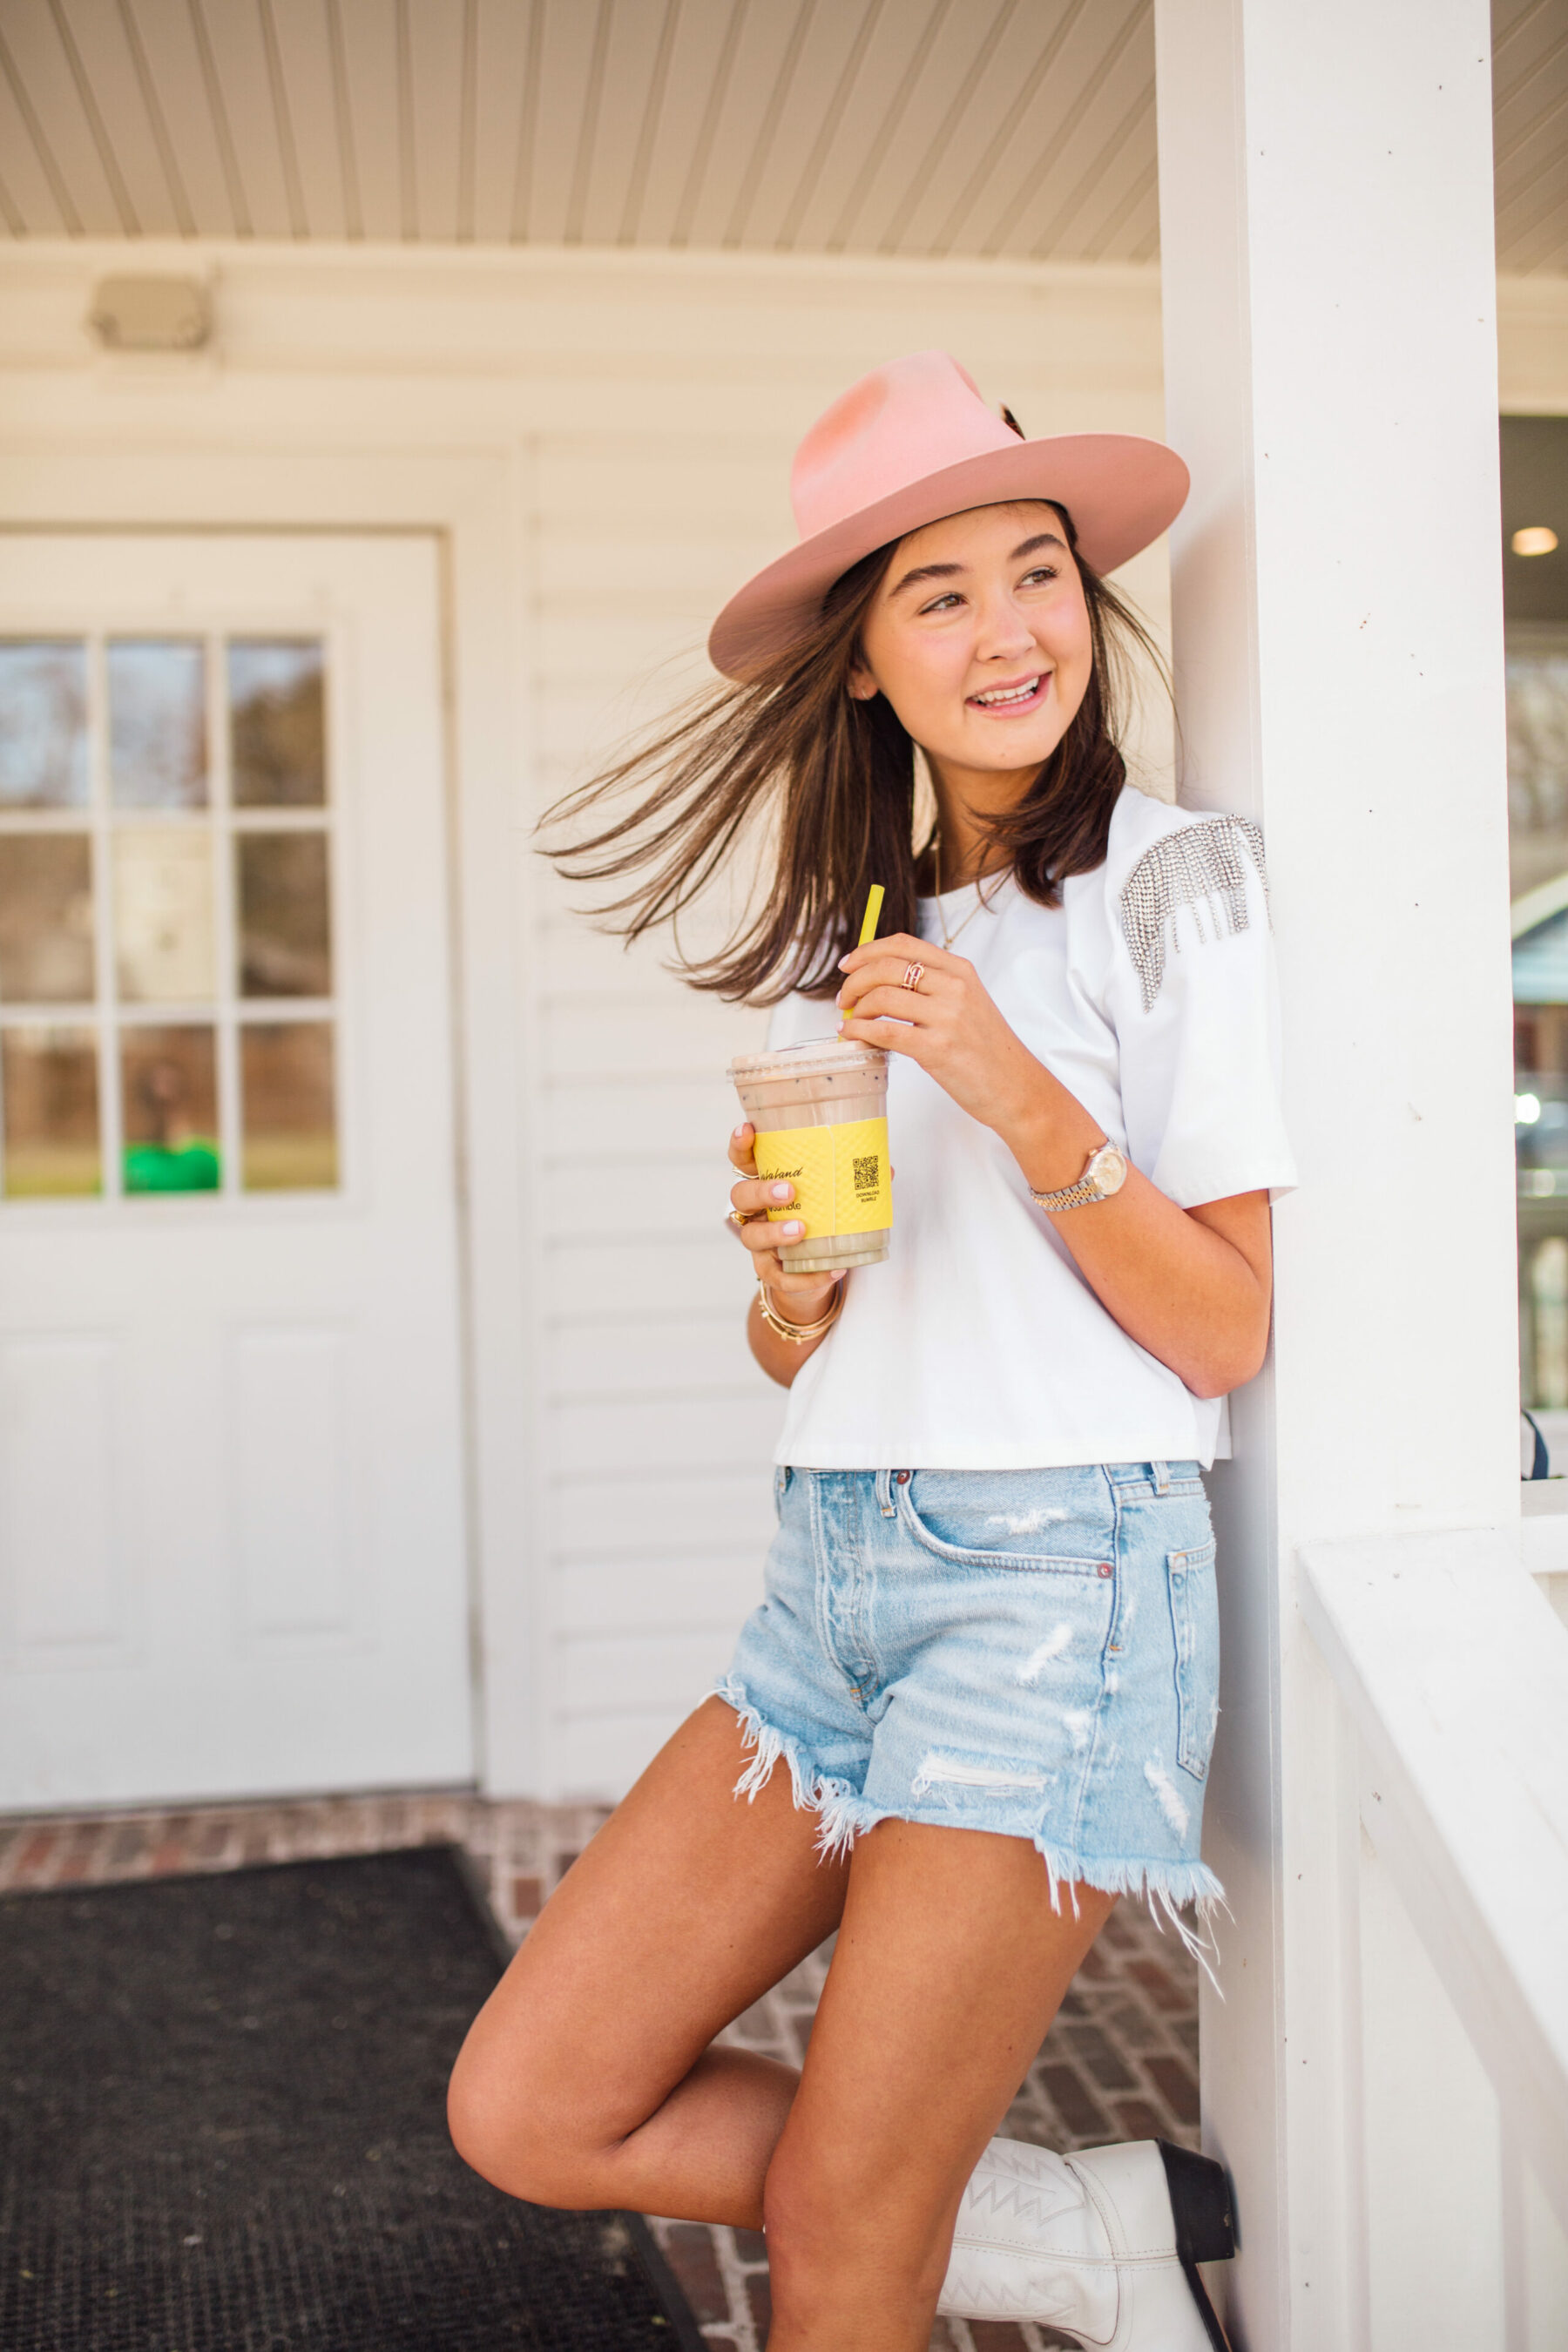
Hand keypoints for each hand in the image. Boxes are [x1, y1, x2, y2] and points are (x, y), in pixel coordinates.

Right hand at [726, 1122, 842, 1320]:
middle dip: (761, 1191)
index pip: (743, 1160)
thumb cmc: (822, 1221)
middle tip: (789, 1191)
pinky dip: (804, 1277)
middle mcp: (756, 1211)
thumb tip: (886, 1169)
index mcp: (767, 1182)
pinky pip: (778, 1276)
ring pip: (752, 1236)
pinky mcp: (769, 1270)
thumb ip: (855, 1181)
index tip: (749, 1131)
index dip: (741, 1145)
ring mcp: (759, 1241)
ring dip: (775, 1232)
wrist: (816, 1268)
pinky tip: (831, 1271)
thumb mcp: (835, 1198)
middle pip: (740, 1196)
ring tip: (802, 1230)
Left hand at [835, 933, 1093, 1173]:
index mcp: (960, 971)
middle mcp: (954, 987)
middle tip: (844, 998)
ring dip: (856, 1007)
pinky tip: (853, 1035)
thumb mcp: (967, 1004)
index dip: (868, 951)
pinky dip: (860, 1030)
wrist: (1016, 1087)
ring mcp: (947, 1017)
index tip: (848, 964)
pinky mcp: (937, 1048)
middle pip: (887, 967)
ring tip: (850, 1020)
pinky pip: (885, 1031)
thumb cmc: (987, 1050)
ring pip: (882, 996)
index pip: (904, 945)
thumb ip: (932, 988)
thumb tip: (880, 984)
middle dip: (855, 980)